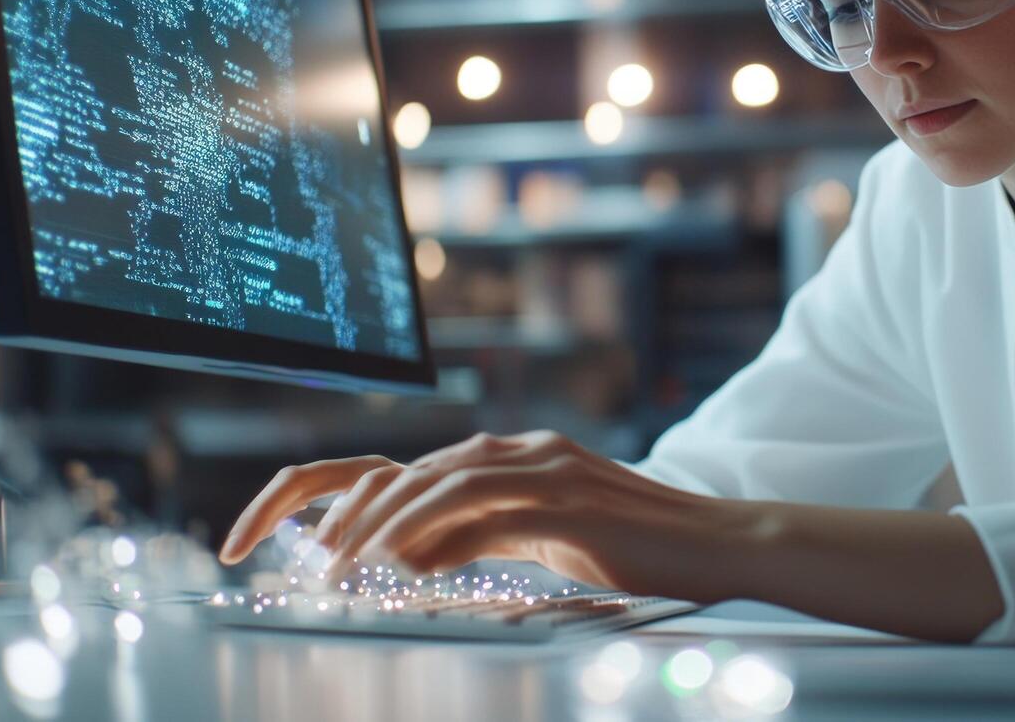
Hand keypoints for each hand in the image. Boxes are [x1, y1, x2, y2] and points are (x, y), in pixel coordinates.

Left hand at [217, 430, 761, 601]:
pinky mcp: (570, 496)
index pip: (411, 467)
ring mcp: (548, 466)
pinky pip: (486, 507)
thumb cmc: (635, 549)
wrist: (718, 545)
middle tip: (302, 558)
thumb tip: (414, 559)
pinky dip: (438, 530)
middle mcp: (523, 450)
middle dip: (346, 510)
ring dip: (380, 521)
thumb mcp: (544, 542)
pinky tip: (402, 560)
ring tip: (337, 565)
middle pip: (412, 467)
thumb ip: (482, 539)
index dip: (346, 494)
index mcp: (513, 457)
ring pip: (439, 479)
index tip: (296, 537)